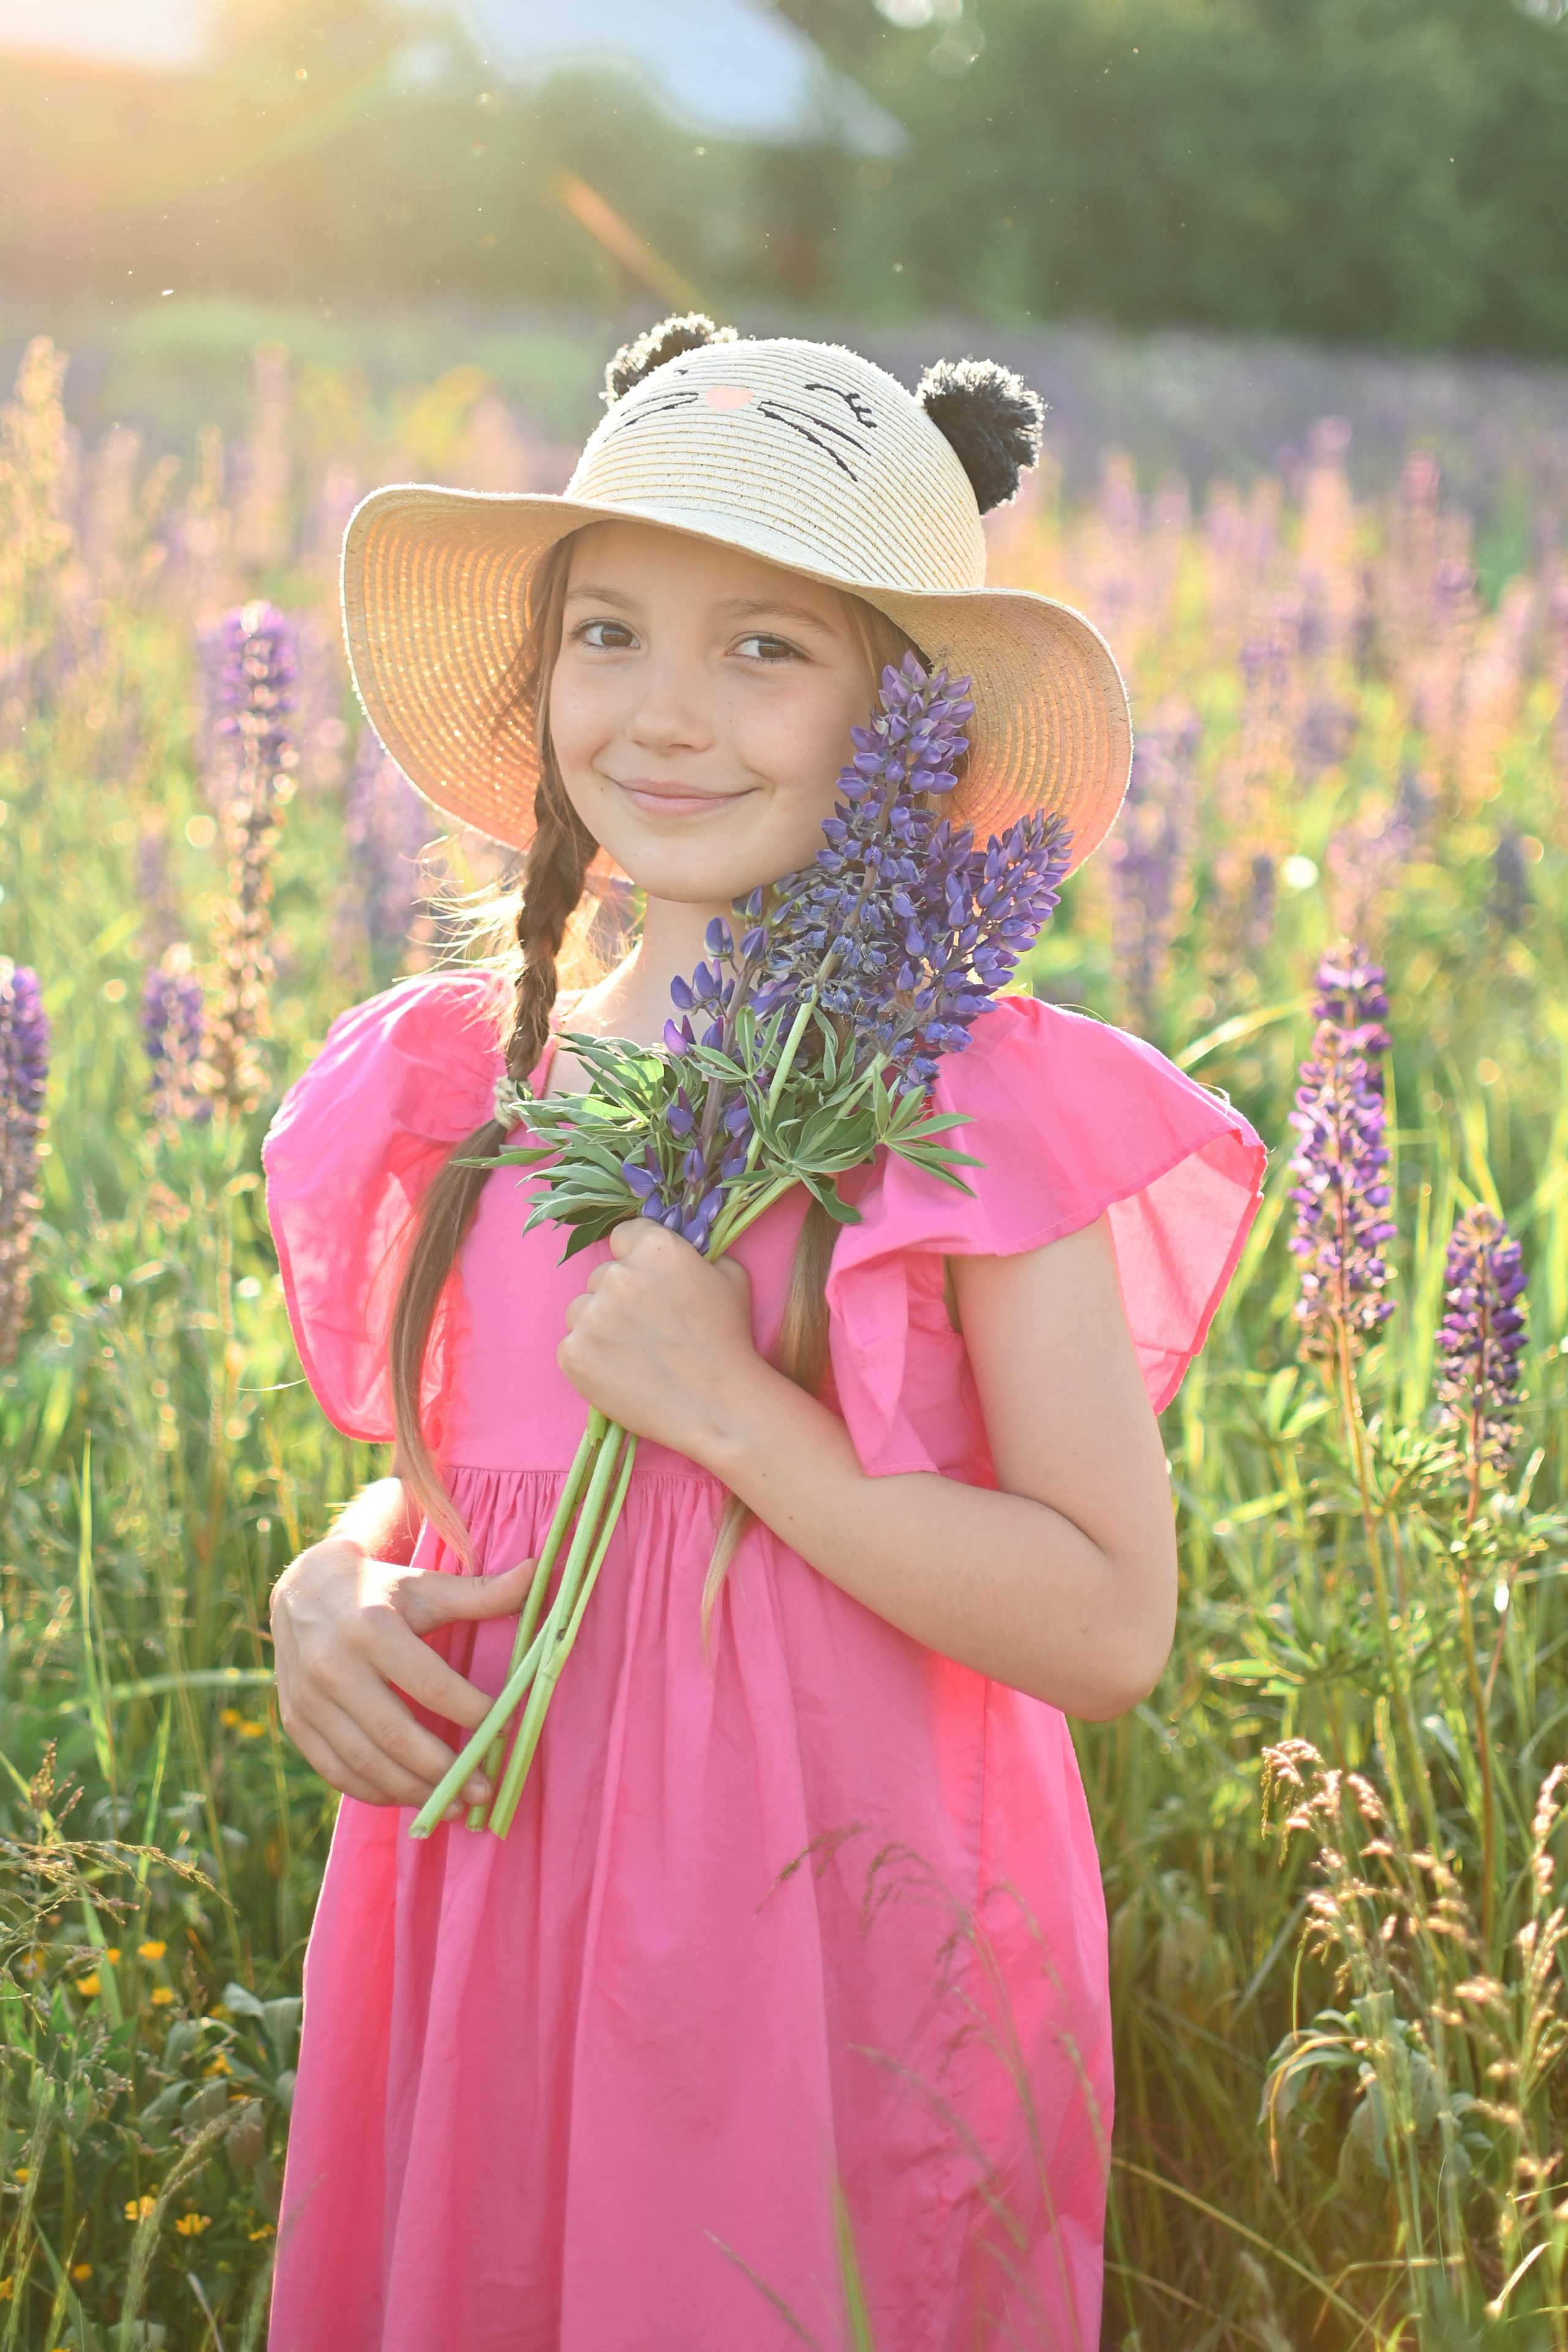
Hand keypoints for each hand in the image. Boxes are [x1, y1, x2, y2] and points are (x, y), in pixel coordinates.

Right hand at [270, 1539, 537, 1812]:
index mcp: (371, 1627)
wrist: (303, 1589)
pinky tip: (411, 1799)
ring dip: (414, 1793)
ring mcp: (307, 1699)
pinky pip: (336, 1772)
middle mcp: (332, 1666)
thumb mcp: (426, 1586)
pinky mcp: (295, 1723)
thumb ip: (480, 1593)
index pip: (429, 1683)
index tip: (503, 1728)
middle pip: (395, 1734)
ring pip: (365, 1762)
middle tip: (485, 1790)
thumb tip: (538, 1574)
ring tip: (456, 1806)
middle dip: (444, 1770)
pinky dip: (376, 1793)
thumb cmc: (380, 1589)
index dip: (470, 1711)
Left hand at [558, 1219, 766, 1461]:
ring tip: (633, 1353)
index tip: (648, 1283)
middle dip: (620, 1296)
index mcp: (654, 1249)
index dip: (637, 1259)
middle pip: (602, 1276)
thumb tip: (681, 1253)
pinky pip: (571, 1345)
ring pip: (582, 1309)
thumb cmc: (728, 1342)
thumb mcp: (730, 1278)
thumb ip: (698, 1255)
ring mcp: (590, 1315)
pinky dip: (590, 1358)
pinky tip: (620, 1372)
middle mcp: (616, 1276)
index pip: (624, 1236)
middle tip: (648, 1328)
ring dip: (600, 1324)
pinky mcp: (573, 1353)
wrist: (718, 1407)